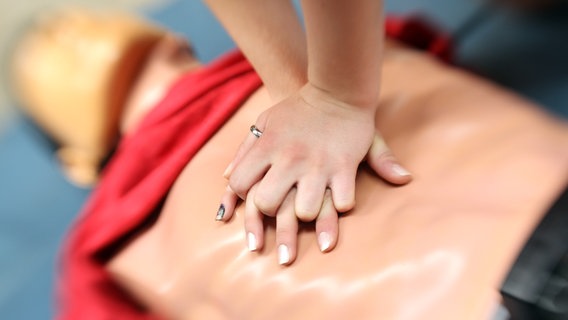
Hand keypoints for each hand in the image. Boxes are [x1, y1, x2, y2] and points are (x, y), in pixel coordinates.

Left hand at [216, 83, 411, 263]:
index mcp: (267, 145)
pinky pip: (342, 203)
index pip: (238, 183)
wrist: (338, 91)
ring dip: (308, 217)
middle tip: (279, 217)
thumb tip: (225, 178)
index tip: (250, 201)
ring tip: (311, 215)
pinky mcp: (345, 167)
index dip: (239, 197)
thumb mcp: (266, 121)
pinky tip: (338, 204)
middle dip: (269, 216)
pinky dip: (340, 208)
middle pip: (266, 204)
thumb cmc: (298, 109)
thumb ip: (245, 150)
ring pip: (305, 211)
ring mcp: (318, 165)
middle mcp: (289, 158)